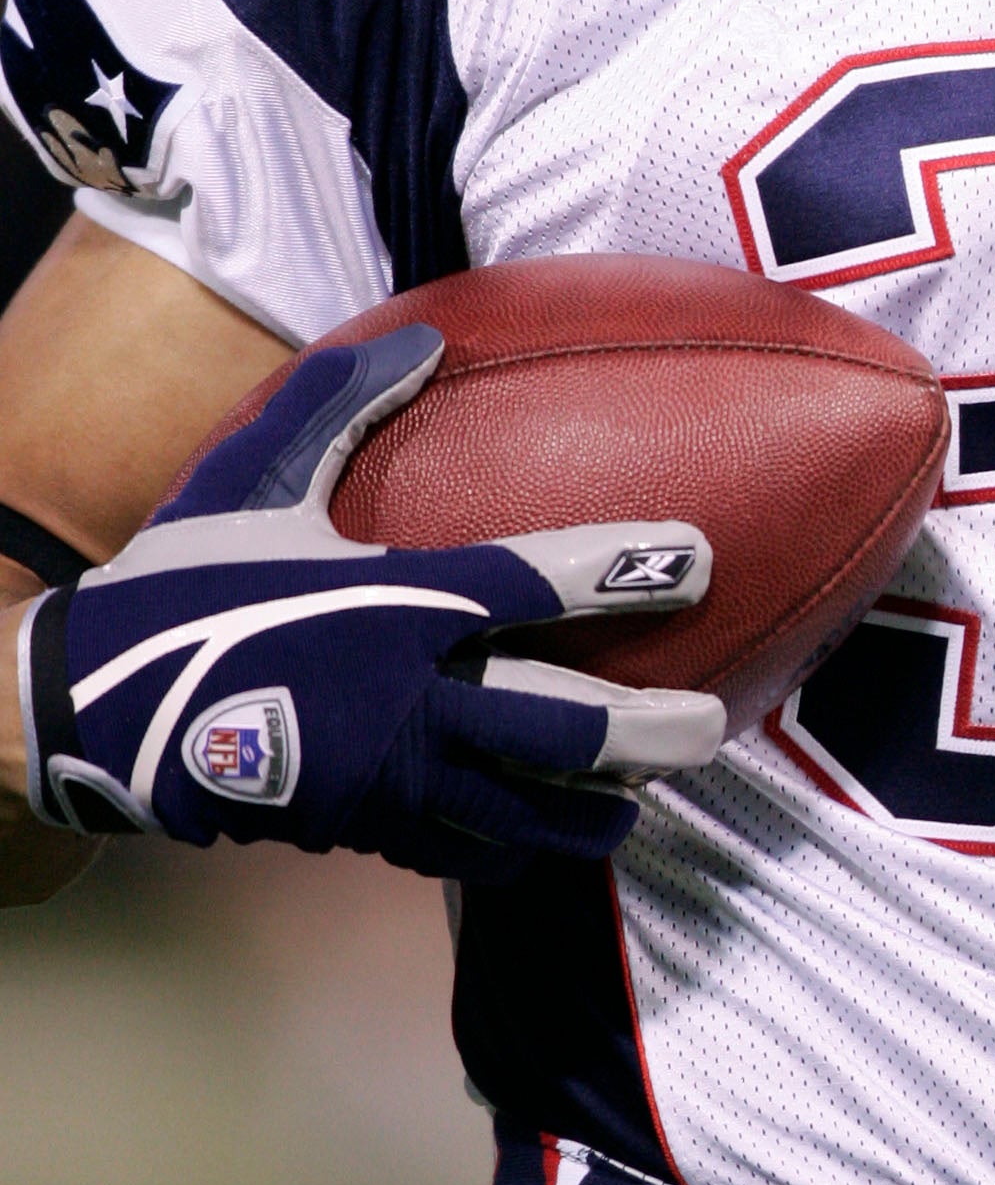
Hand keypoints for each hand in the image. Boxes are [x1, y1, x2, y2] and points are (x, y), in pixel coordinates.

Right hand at [20, 326, 724, 879]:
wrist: (93, 707)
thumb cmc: (185, 585)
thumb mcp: (254, 479)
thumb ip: (341, 404)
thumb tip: (422, 333)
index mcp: (399, 602)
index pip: (535, 580)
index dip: (623, 570)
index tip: (698, 557)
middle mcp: (410, 697)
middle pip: (561, 729)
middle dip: (646, 732)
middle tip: (710, 728)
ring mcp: (391, 779)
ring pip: (526, 812)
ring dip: (594, 807)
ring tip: (641, 795)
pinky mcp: (365, 831)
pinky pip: (464, 851)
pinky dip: (514, 847)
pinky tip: (543, 834)